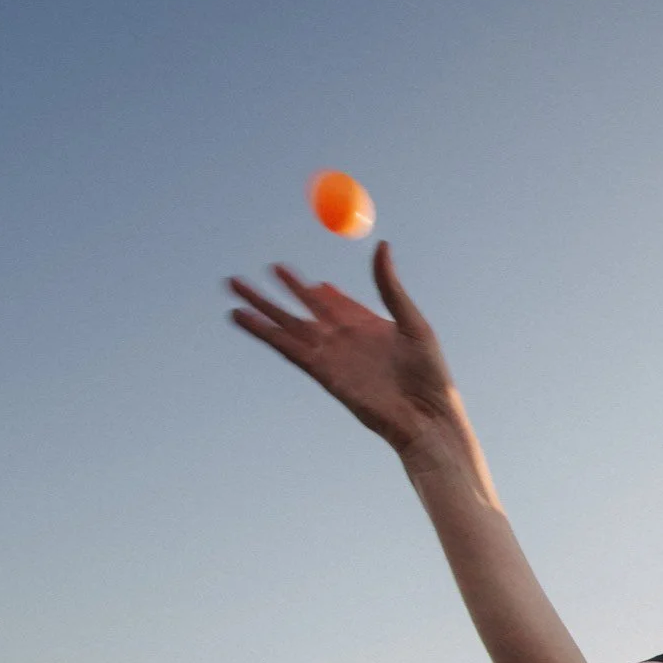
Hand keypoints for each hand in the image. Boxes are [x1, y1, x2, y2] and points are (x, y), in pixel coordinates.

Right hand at [228, 242, 471, 472]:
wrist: (426, 418)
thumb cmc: (430, 374)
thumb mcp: (412, 321)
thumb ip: (389, 285)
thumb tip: (381, 244)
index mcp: (367, 325)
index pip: (330, 302)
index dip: (306, 287)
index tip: (281, 270)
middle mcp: (344, 340)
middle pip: (302, 311)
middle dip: (274, 292)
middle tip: (248, 274)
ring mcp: (331, 356)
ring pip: (287, 327)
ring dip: (260, 308)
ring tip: (233, 290)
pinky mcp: (323, 374)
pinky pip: (288, 349)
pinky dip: (265, 332)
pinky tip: (245, 320)